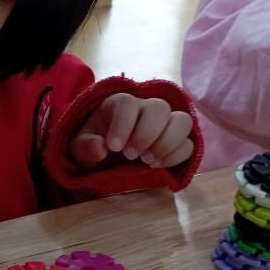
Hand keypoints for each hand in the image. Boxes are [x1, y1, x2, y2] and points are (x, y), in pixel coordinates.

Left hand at [70, 93, 193, 169]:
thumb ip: (85, 147)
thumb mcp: (80, 149)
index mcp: (119, 105)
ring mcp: (165, 124)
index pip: (127, 102)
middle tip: (130, 156)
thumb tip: (100, 148)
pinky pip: (189, 144)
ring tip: (147, 162)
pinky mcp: (177, 142)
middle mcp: (146, 108)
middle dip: (146, 134)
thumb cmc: (95, 148)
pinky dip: (175, 156)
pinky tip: (156, 167)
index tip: (114, 147)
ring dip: (167, 143)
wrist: (108, 161)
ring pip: (182, 120)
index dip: (123, 124)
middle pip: (159, 107)